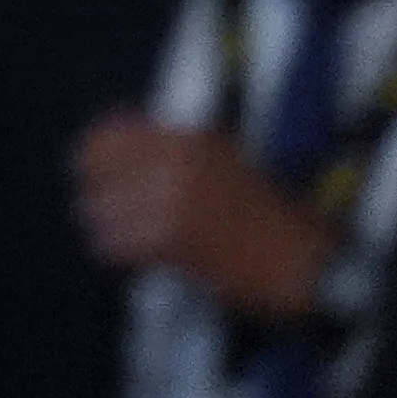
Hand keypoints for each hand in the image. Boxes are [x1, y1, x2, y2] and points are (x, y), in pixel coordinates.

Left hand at [72, 112, 331, 324]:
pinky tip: (131, 254)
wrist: (304, 261)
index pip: (109, 136)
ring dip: (105, 221)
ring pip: (102, 209)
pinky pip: (120, 243)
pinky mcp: (174, 241)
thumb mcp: (225, 161)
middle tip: (102, 203)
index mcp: (187, 140)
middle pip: (95, 168)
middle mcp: (175, 164)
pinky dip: (119, 249)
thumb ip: (175, 150)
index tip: (92, 168)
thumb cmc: (270, 214)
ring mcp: (172, 202)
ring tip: (118, 231)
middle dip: (95, 187)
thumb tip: (121, 143)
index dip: (94, 154)